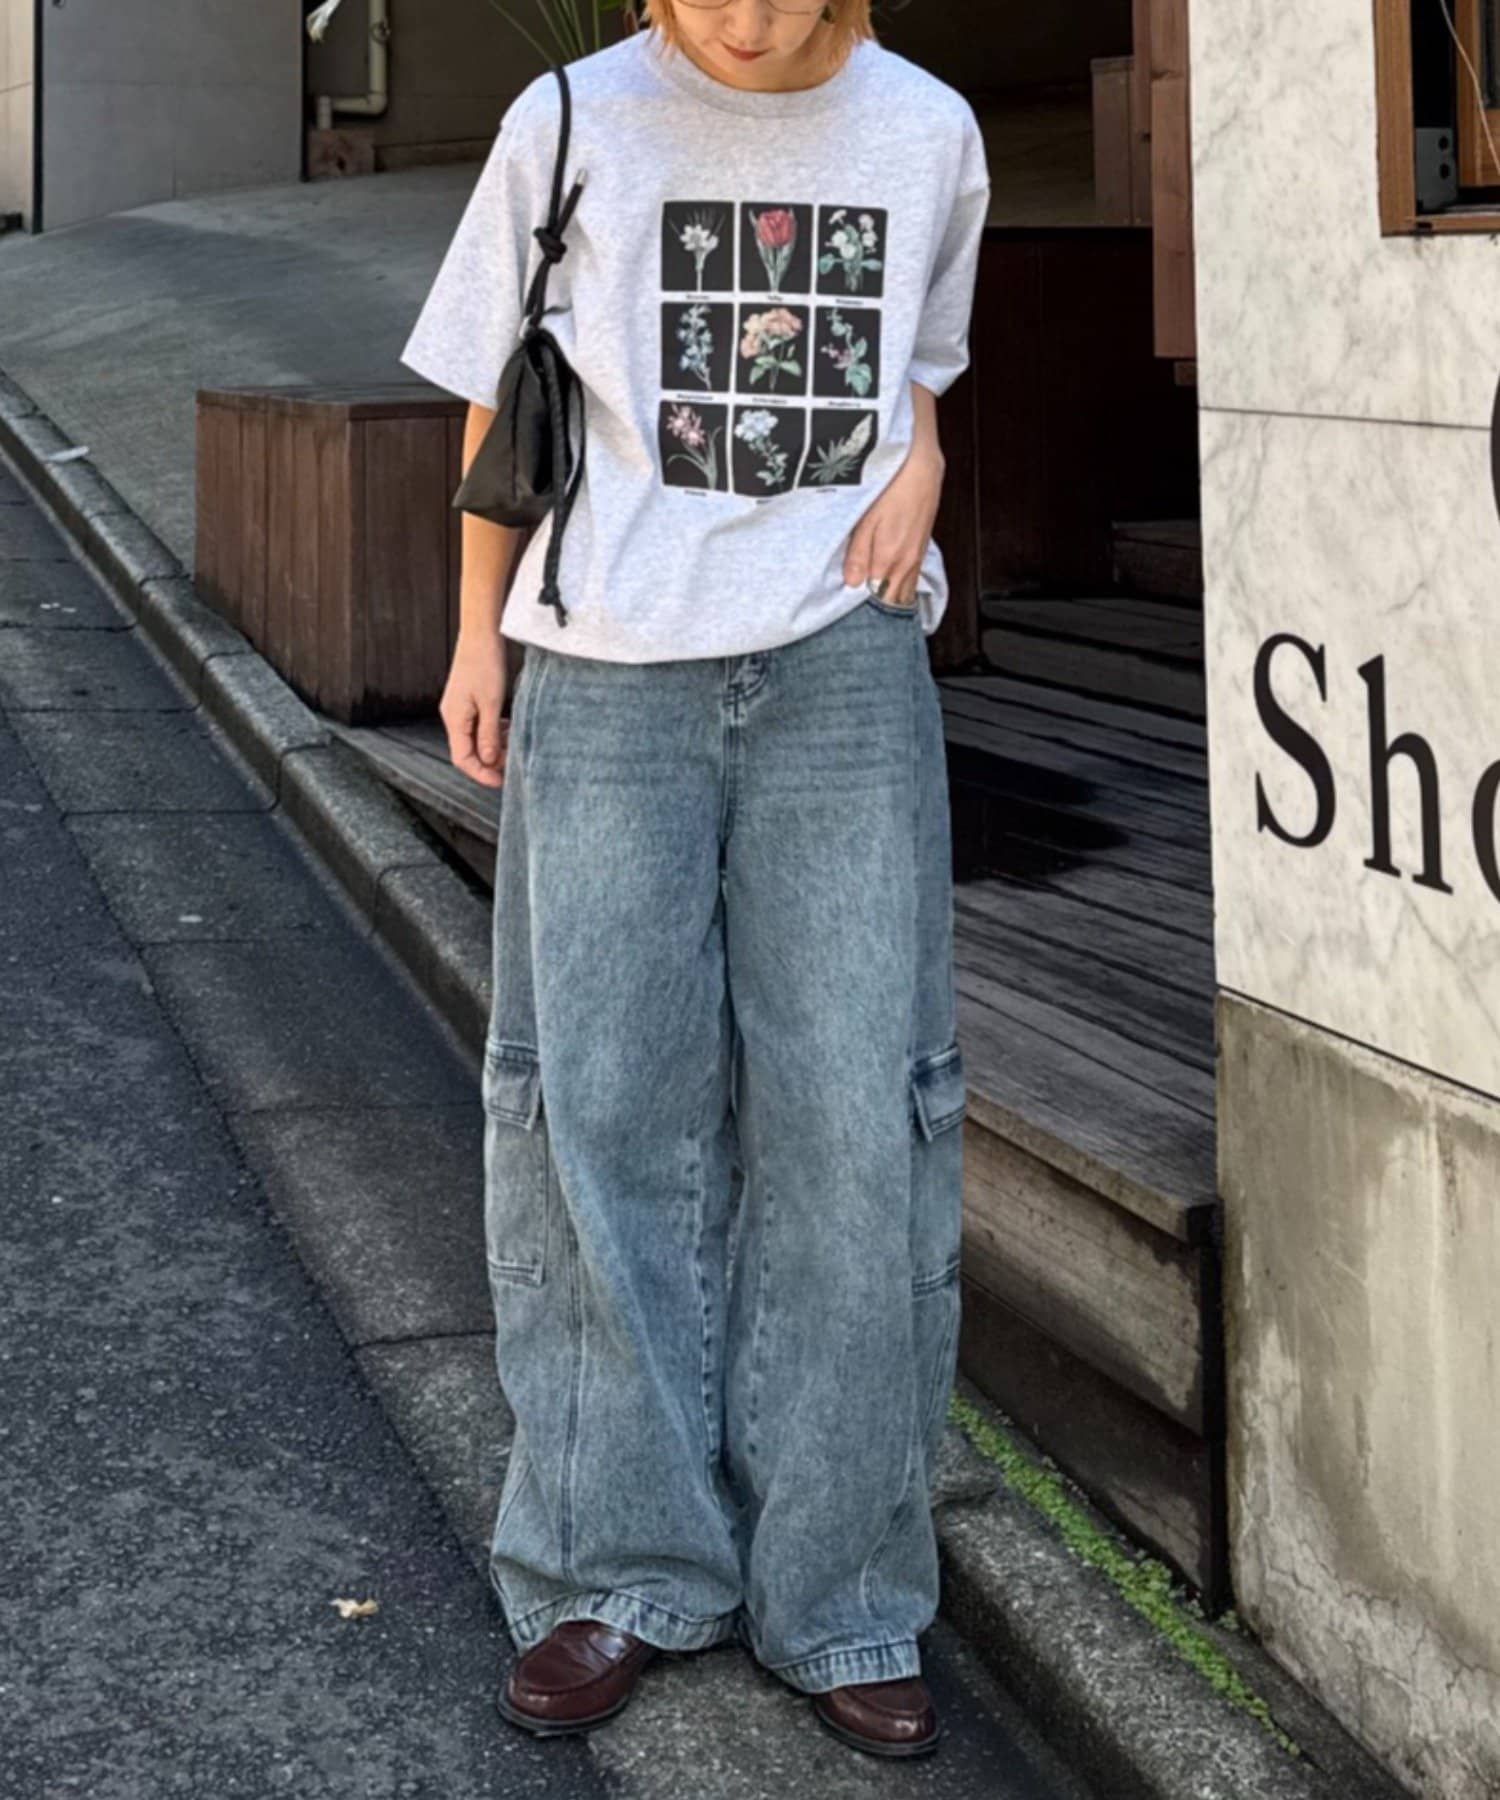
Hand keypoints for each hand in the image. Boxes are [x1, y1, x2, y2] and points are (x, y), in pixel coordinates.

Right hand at [441, 629, 509, 787]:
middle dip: (491, 760)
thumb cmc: (484, 664)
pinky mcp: (469, 700)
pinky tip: (509, 728)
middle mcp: (453, 716)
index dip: (481, 773)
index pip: (462, 759)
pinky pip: (479, 725)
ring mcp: (460, 708)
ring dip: (495, 745)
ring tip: (515, 744)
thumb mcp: (490, 702)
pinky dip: (494, 731)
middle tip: (514, 762)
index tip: (500, 782)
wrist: (480, 633)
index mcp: (454, 719)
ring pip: (476, 738)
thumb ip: (489, 734)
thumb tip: (489, 760)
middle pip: (469, 750)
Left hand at [842, 443, 944, 605]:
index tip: (846, 604)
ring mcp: (916, 559)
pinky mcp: (921, 551)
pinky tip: (888, 584)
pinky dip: (900, 587)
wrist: (921, 467)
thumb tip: (851, 583)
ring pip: (904, 593)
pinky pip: (911, 580)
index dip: (861, 605)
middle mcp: (906, 565)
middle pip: (892, 601)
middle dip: (877, 606)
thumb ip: (858, 554)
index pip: (875, 600)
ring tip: (873, 599)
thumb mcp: (866, 519)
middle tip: (859, 607)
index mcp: (889, 561)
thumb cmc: (891, 489)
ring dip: (889, 599)